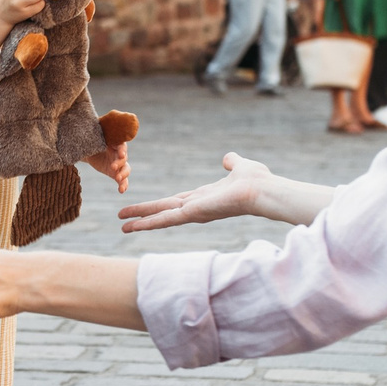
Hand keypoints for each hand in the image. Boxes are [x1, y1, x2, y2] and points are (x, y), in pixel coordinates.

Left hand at [85, 139, 130, 191]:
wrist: (89, 153)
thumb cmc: (91, 145)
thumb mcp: (92, 143)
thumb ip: (92, 141)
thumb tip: (85, 139)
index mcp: (115, 144)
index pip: (121, 146)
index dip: (122, 150)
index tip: (121, 155)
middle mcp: (119, 154)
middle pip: (123, 159)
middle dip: (119, 163)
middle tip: (113, 167)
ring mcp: (119, 165)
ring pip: (126, 170)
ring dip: (124, 174)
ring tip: (118, 179)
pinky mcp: (115, 174)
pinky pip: (122, 180)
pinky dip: (123, 185)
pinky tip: (121, 191)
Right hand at [119, 151, 276, 231]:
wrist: (263, 190)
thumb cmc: (257, 180)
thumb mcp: (239, 166)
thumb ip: (231, 162)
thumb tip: (228, 158)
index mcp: (205, 196)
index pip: (177, 202)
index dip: (161, 205)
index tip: (147, 208)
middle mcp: (197, 207)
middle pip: (164, 210)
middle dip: (144, 215)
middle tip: (124, 220)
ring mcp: (194, 212)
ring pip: (161, 217)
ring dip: (141, 222)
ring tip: (123, 226)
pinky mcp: (193, 214)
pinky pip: (166, 220)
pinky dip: (148, 224)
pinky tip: (133, 227)